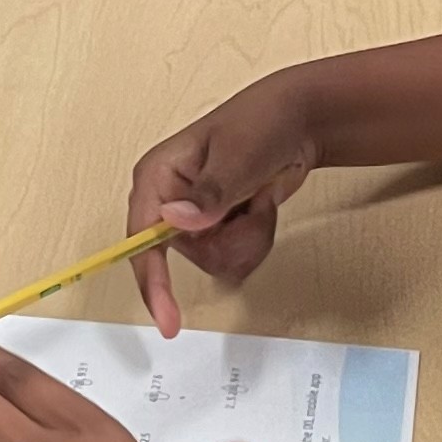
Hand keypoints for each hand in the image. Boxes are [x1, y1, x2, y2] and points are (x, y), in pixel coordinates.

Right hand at [126, 71, 321, 332]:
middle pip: (190, 257)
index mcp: (157, 178)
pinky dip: (257, 241)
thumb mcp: (236, 156)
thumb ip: (208, 193)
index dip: (152, 283)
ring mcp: (194, 219)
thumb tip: (175, 221)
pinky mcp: (218, 229)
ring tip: (258, 200)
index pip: (142, 240)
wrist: (298, 121)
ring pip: (217, 263)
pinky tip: (260, 208)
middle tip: (252, 203)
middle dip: (232, 238)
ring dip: (250, 237)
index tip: (167, 319)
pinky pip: (235, 261)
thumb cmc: (261, 123)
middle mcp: (169, 203)